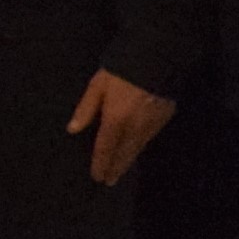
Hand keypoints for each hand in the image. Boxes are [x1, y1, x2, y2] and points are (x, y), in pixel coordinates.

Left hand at [64, 72, 175, 187]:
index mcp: (115, 120)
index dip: (101, 164)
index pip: (105, 148)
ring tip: (122, 169)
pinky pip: (150, 138)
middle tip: (111, 181)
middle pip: (124, 153)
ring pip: (138, 148)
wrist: (160, 57)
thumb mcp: (97, 85)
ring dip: (129, 160)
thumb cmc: (122, 69)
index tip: (97, 177)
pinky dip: (141, 146)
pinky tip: (137, 147)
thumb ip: (86, 108)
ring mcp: (152, 124)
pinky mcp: (165, 117)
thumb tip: (73, 129)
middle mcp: (134, 127)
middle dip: (116, 168)